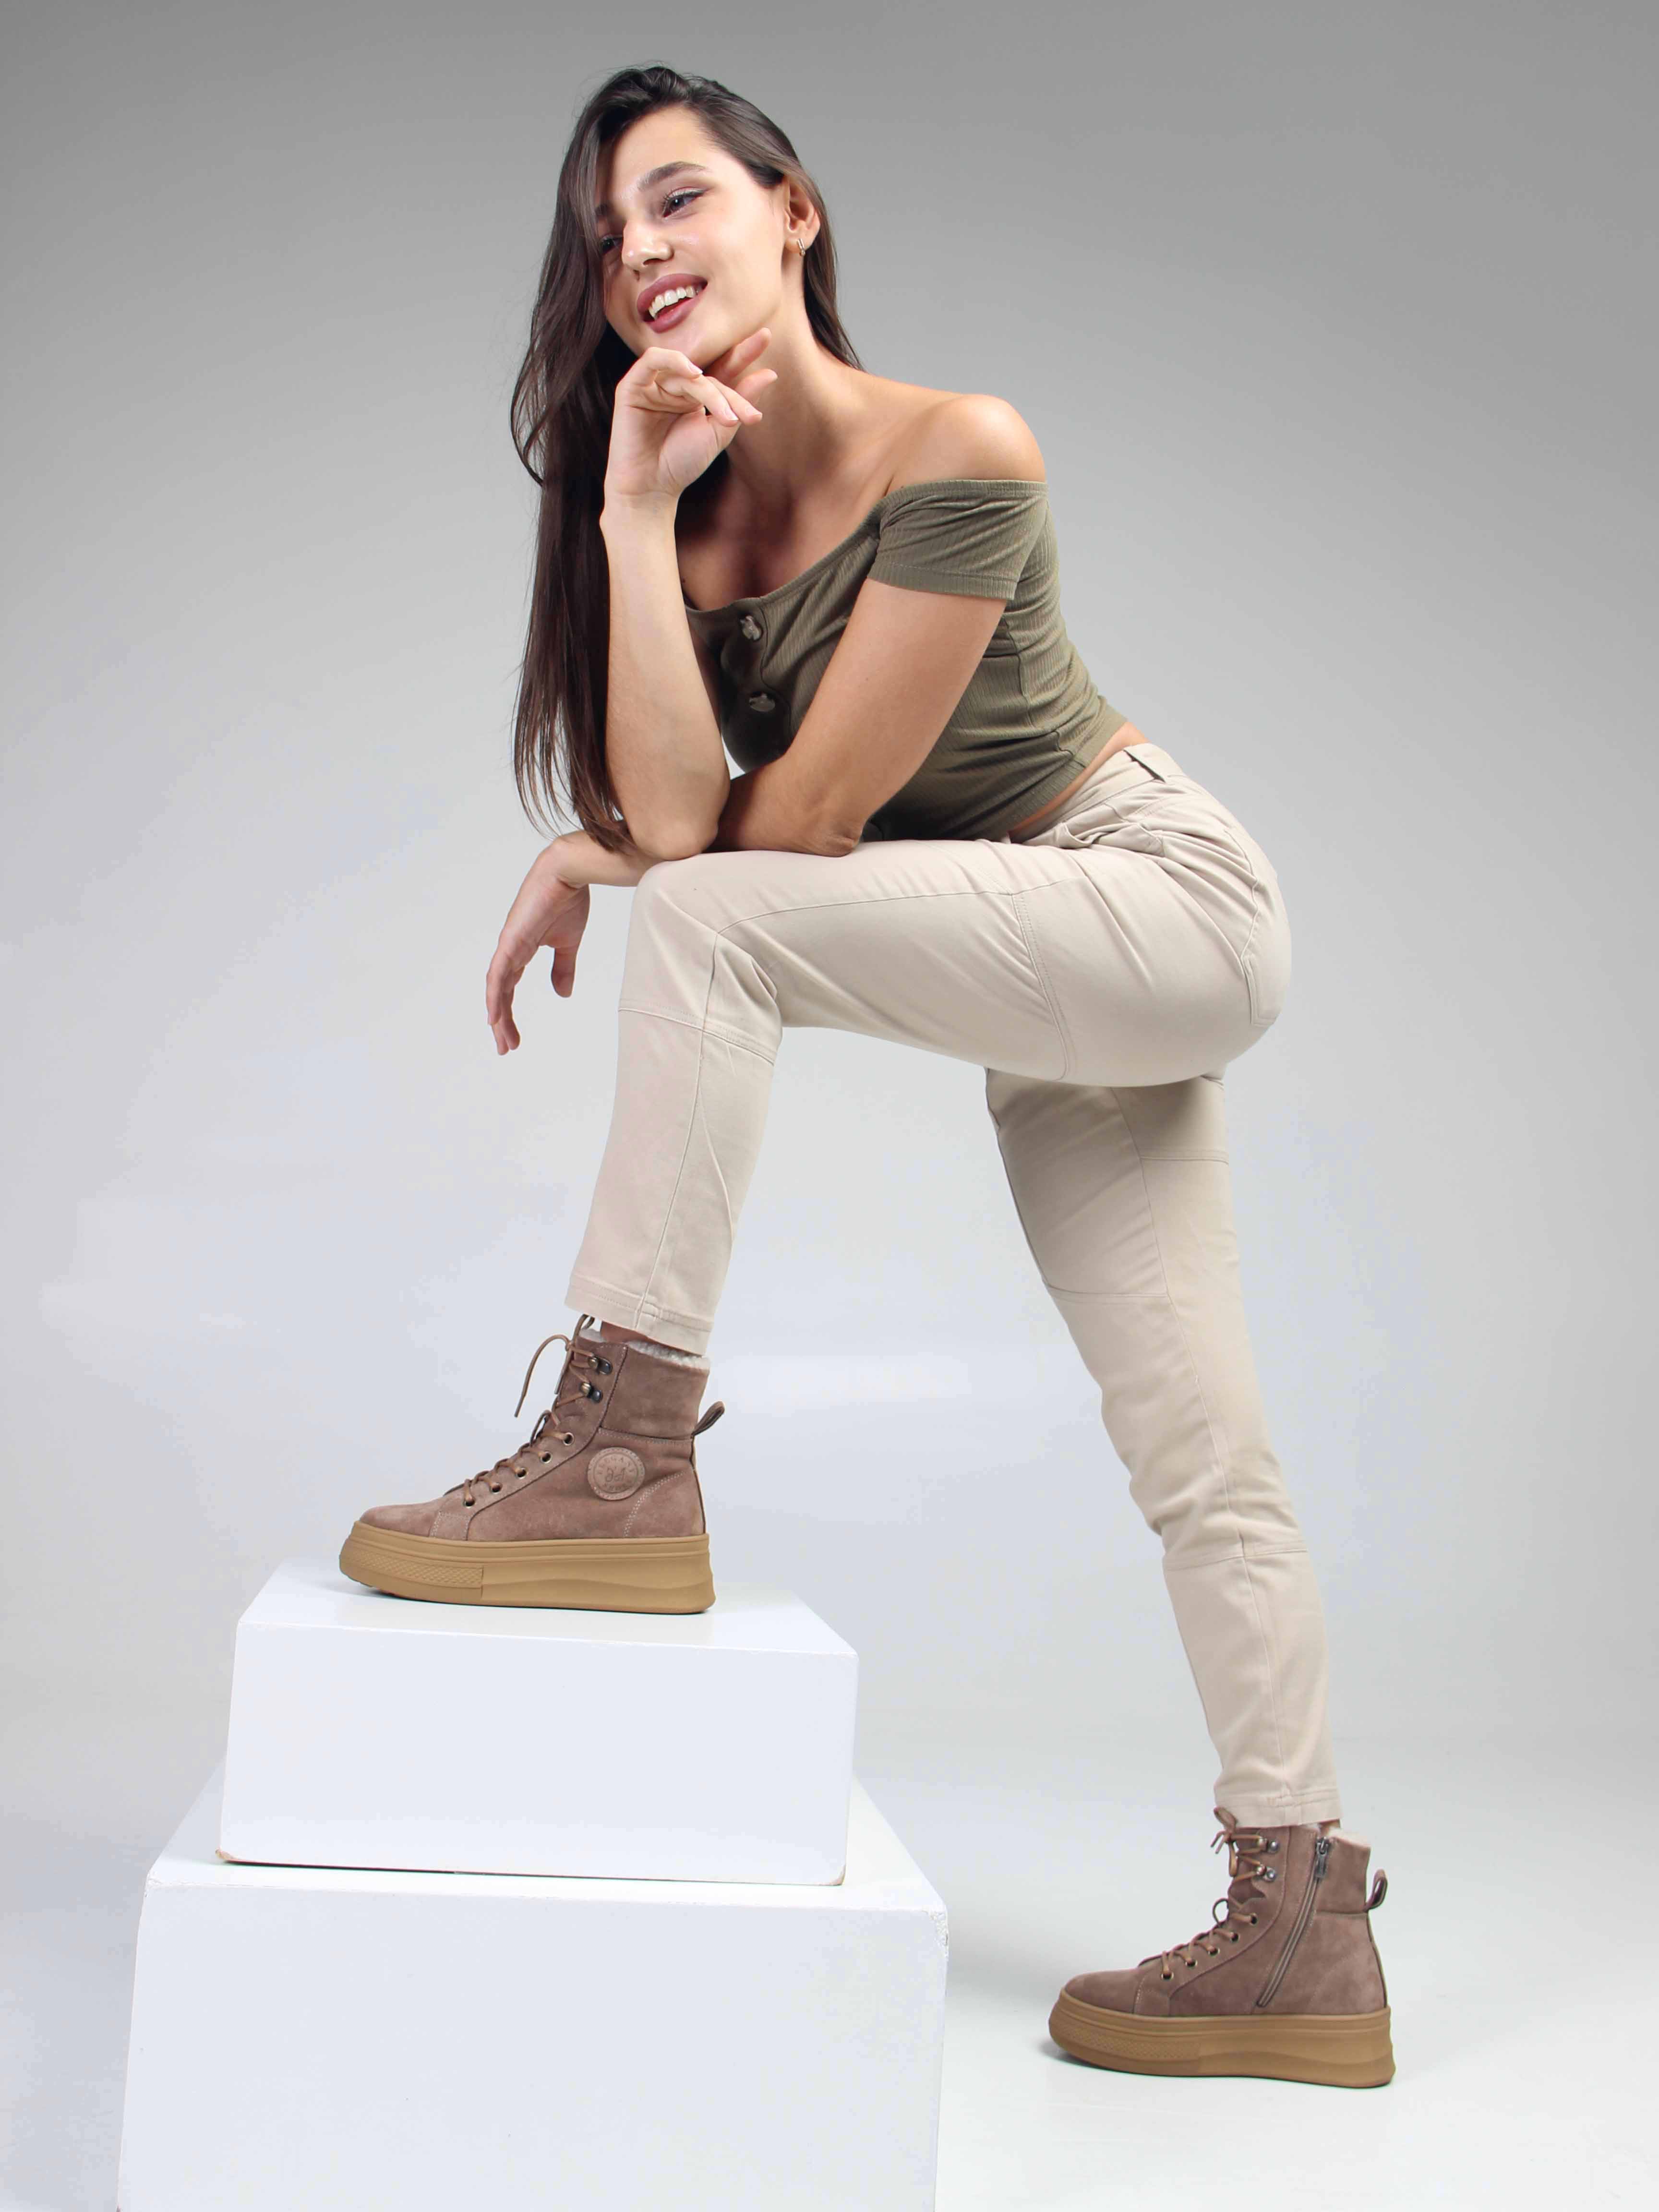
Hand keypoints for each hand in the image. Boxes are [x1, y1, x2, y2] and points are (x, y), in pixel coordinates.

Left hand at [485, 845, 591, 1053]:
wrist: (569, 872)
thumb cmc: (568, 900)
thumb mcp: (567, 943)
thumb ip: (563, 968)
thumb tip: (562, 994)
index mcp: (521, 949)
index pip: (509, 987)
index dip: (508, 1012)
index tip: (513, 1036)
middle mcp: (510, 949)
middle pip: (500, 992)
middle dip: (502, 1021)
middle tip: (506, 1047)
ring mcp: (509, 944)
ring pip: (497, 988)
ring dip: (498, 1015)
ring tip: (502, 1040)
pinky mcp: (512, 939)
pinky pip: (498, 974)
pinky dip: (494, 996)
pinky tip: (493, 1016)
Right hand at [603, 329, 777, 504]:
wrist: (651, 488)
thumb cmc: (681, 464)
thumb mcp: (718, 431)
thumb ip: (739, 402)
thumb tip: (770, 373)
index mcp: (695, 396)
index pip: (721, 370)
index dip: (742, 354)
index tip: (766, 336)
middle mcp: (674, 387)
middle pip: (708, 377)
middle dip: (730, 396)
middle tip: (747, 417)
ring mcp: (652, 384)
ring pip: (686, 373)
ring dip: (709, 391)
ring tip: (724, 414)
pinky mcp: (631, 386)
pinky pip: (652, 360)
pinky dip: (673, 361)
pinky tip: (693, 373)